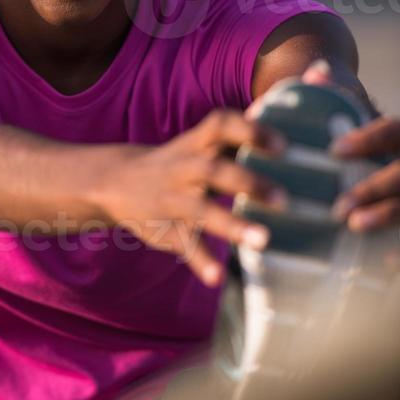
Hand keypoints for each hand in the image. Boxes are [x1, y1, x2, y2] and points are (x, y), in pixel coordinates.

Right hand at [103, 110, 286, 287]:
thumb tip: (285, 122)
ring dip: (232, 224)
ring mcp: (172, 201)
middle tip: (284, 199)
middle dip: (248, 182)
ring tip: (263, 240)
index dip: (251, 131)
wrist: (114, 182)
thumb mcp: (196, 144)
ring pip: (200, 210)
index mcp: (194, 144)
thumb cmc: (176, 162)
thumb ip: (233, 138)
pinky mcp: (166, 230)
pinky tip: (218, 278)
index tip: (283, 145)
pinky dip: (201, 262)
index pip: (220, 125)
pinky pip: (183, 246)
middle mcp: (182, 169)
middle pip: (213, 169)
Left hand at [302, 59, 399, 231]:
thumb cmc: (355, 143)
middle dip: (376, 188)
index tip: (335, 150)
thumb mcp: (344, 115)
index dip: (369, 139)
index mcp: (398, 137)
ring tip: (353, 226)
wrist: (372, 171)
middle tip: (338, 207)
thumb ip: (333, 93)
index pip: (394, 129)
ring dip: (386, 216)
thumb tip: (317, 71)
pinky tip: (384, 261)